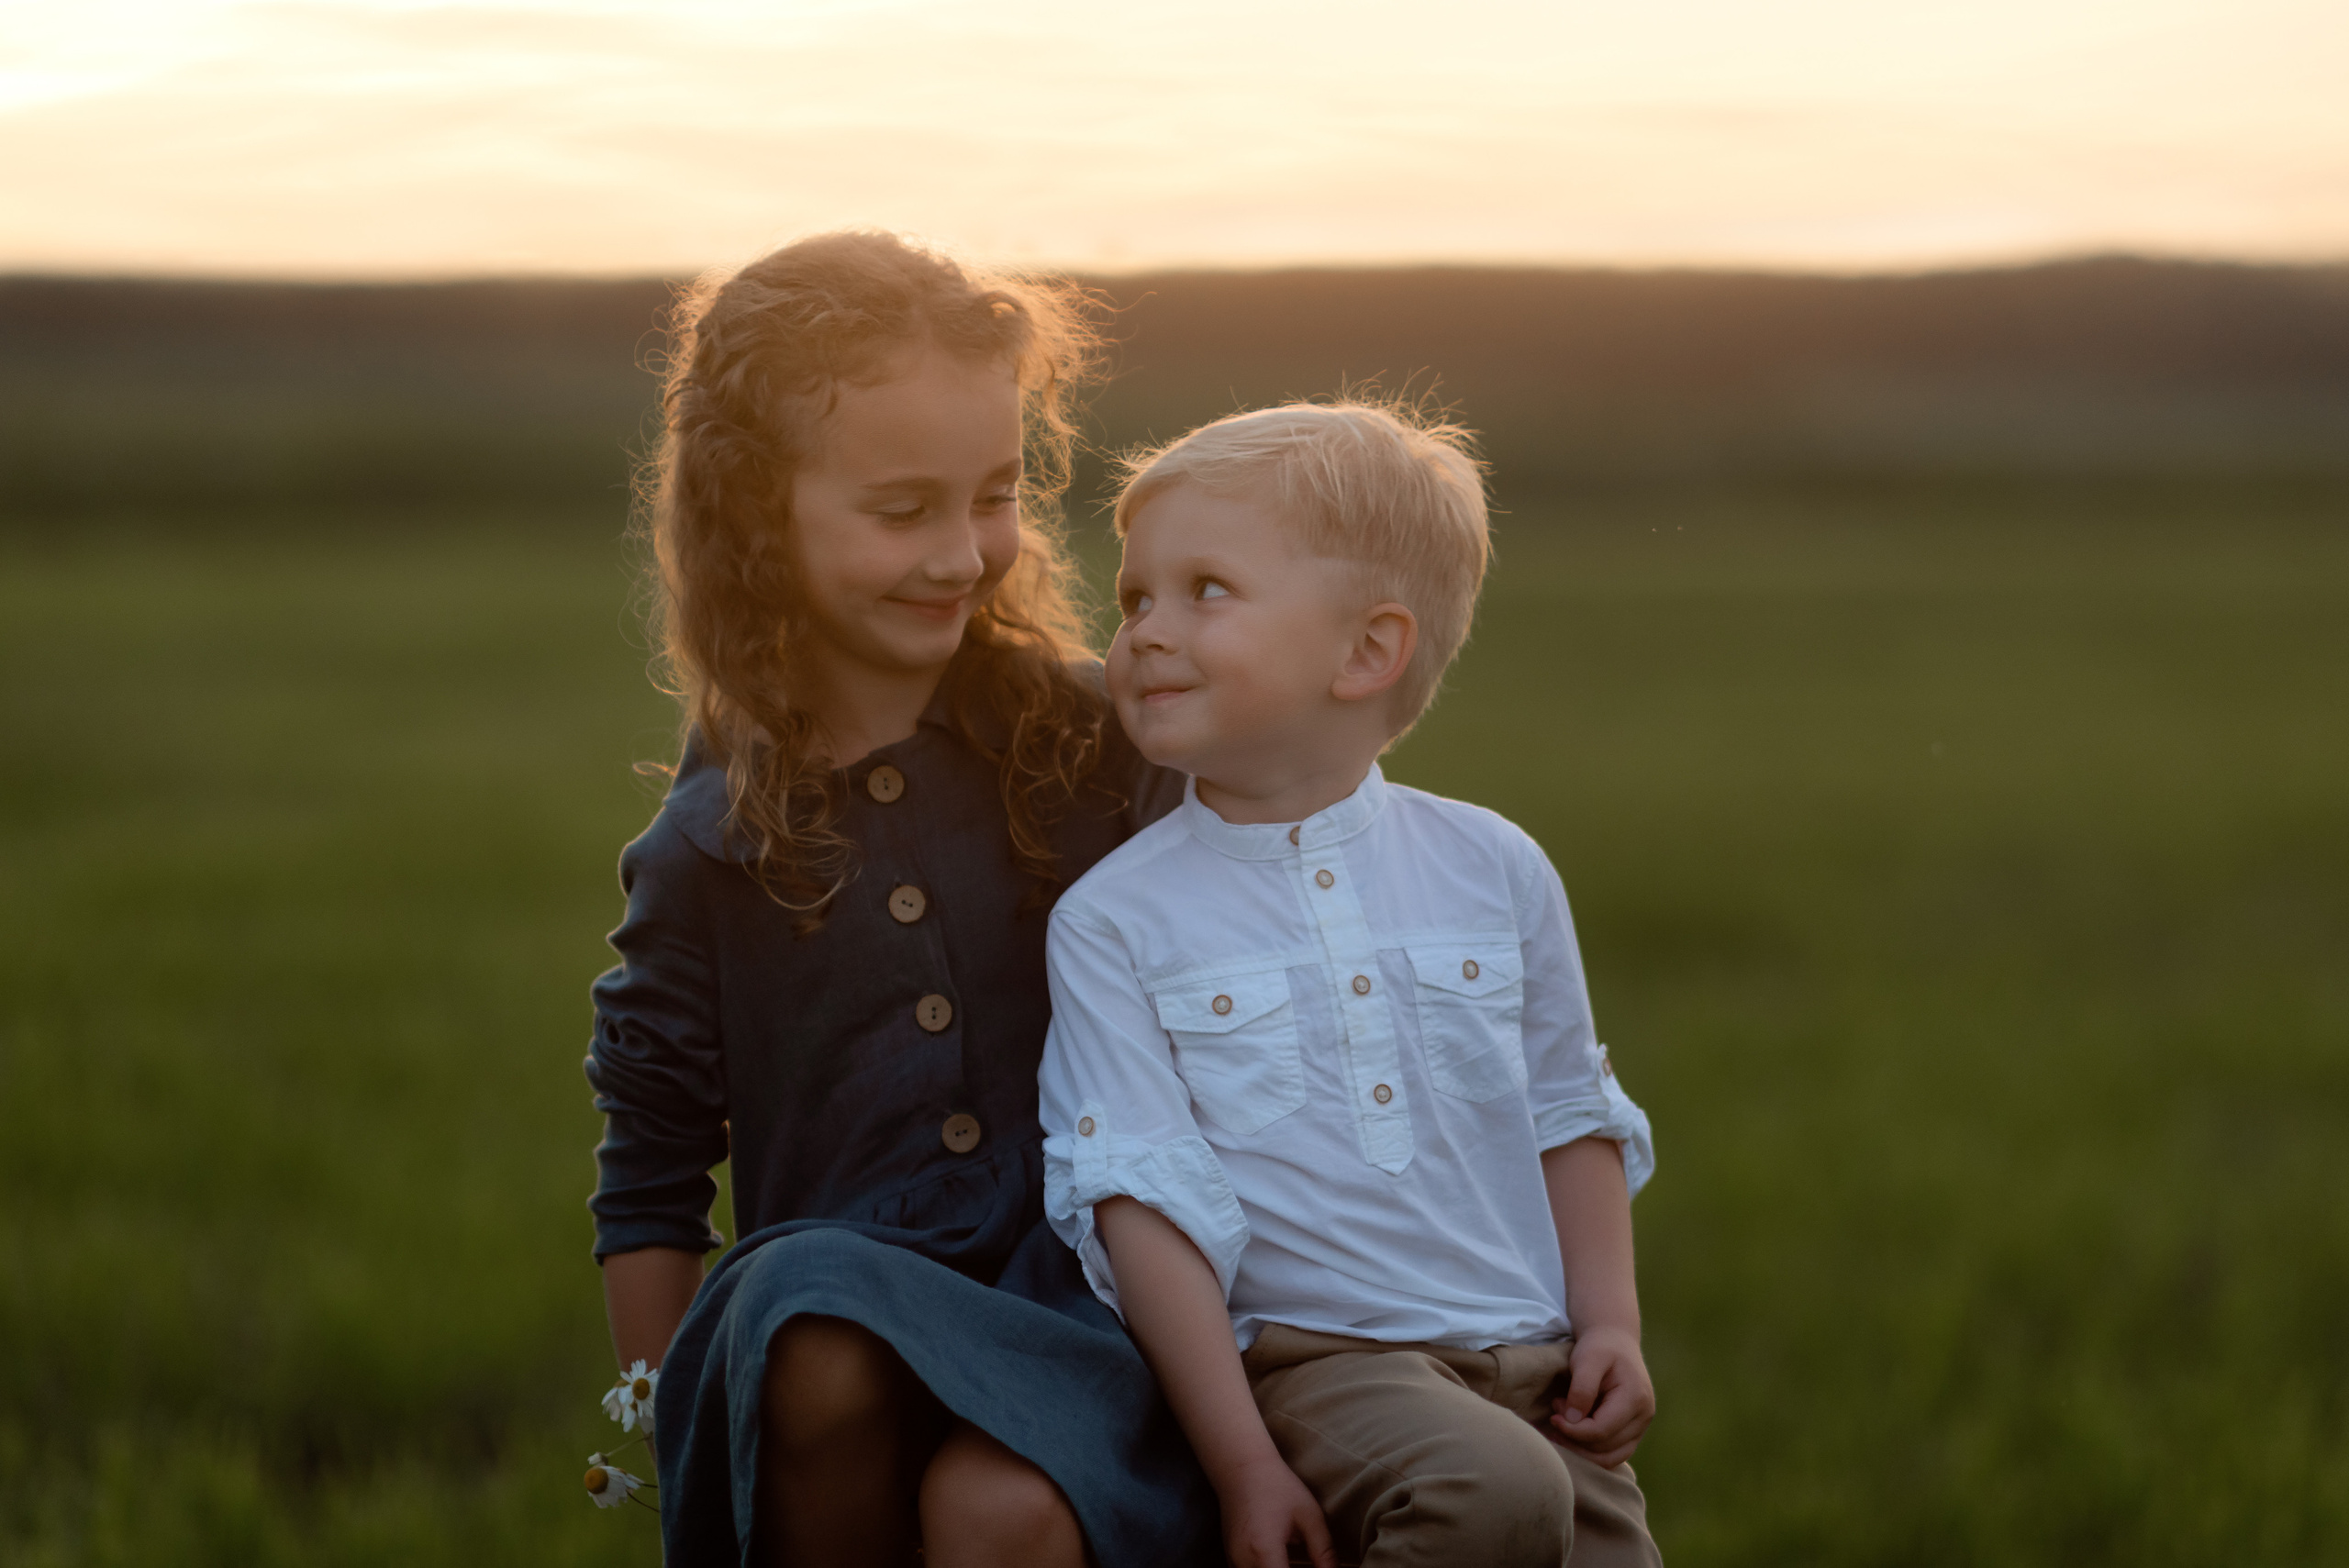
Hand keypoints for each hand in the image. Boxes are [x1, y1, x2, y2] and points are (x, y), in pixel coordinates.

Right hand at [1212, 1452, 1334, 1567]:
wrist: (1241, 1467)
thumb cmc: (1277, 1486)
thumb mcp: (1309, 1515)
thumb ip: (1323, 1551)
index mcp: (1264, 1551)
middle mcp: (1243, 1561)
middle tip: (1305, 1565)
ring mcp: (1232, 1561)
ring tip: (1291, 1561)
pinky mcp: (1229, 1558)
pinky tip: (1278, 1563)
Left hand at [1549, 1324, 1654, 1467]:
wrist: (1615, 1341)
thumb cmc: (1600, 1347)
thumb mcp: (1587, 1359)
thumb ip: (1581, 1389)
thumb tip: (1572, 1421)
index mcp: (1636, 1398)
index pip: (1601, 1430)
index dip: (1573, 1430)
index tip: (1553, 1416)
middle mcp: (1644, 1417)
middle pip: (1605, 1448)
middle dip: (1574, 1437)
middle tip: (1555, 1415)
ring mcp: (1641, 1427)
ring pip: (1609, 1457)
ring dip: (1580, 1449)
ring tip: (1560, 1427)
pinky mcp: (1633, 1432)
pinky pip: (1612, 1455)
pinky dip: (1590, 1452)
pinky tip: (1571, 1435)